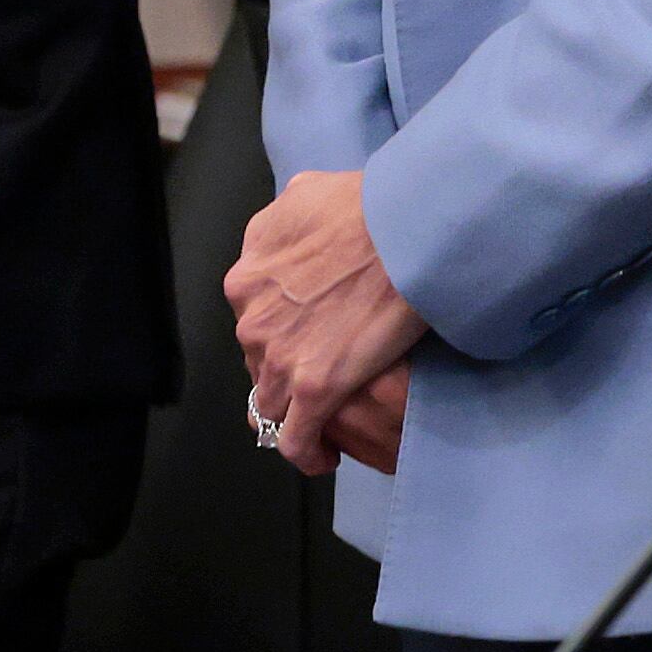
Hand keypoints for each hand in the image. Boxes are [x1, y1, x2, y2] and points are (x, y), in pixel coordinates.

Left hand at [227, 169, 428, 479]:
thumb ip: (282, 224)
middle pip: (258, 362)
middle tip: (322, 374)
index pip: (251, 319)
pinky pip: (295, 440)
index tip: (303, 337)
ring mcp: (279, 357)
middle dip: (284, 371)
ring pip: (271, 404)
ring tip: (322, 423)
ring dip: (293, 415)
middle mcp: (252, 319)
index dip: (278, 331)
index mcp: (247, 276)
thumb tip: (286, 234)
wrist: (404, 230)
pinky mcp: (313, 389)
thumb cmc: (365, 206)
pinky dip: (307, 453)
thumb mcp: (304, 195)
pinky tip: (324, 457)